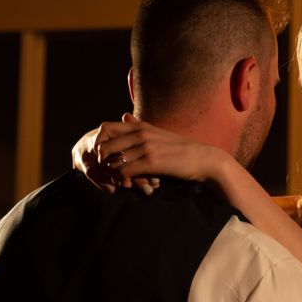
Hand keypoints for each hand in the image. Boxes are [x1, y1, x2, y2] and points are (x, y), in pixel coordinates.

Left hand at [84, 111, 203, 185]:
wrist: (202, 159)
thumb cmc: (179, 149)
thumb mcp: (157, 132)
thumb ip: (138, 125)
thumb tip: (124, 115)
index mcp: (139, 126)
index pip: (105, 129)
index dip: (99, 144)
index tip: (104, 159)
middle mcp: (140, 133)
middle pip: (103, 147)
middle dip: (101, 163)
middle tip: (108, 175)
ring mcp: (145, 147)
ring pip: (112, 162)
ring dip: (111, 175)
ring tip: (119, 182)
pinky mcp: (151, 162)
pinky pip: (124, 172)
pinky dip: (122, 181)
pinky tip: (129, 185)